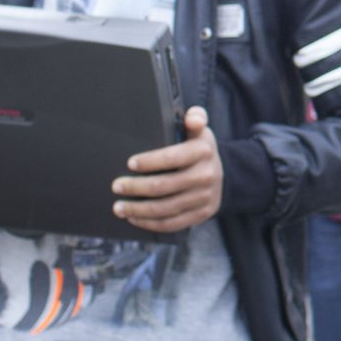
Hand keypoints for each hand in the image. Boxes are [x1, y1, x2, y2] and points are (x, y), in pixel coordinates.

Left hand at [114, 107, 223, 232]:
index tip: (130, 163)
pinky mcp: (200, 215)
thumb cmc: (200, 151)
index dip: (149, 162)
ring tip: (119, 207)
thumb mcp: (200, 132)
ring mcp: (203, 198)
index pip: (172, 157)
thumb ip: (196, 119)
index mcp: (203, 152)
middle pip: (163, 186)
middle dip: (135, 187)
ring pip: (165, 208)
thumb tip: (192, 118)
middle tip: (117, 186)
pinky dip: (150, 223)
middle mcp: (206, 175)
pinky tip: (135, 218)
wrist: (224, 176)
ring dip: (137, 210)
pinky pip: (172, 223)